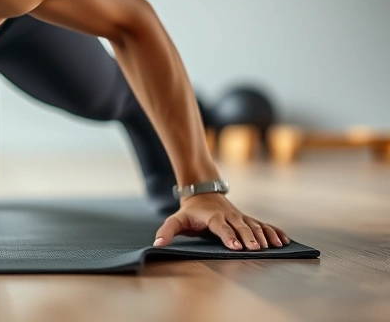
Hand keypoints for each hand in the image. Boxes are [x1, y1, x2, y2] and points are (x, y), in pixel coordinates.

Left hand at [152, 193, 290, 250]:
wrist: (203, 192)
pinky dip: (274, 232)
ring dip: (264, 236)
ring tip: (274, 246)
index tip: (236, 246)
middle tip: (256, 249)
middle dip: (249, 238)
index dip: (228, 236)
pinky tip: (284, 240)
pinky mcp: (248, 219)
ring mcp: (240, 217)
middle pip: (241, 227)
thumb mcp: (176, 219)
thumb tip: (157, 244)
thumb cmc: (190, 211)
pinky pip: (263, 225)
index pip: (221, 227)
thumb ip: (167, 230)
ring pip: (255, 225)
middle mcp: (229, 216)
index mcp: (213, 217)